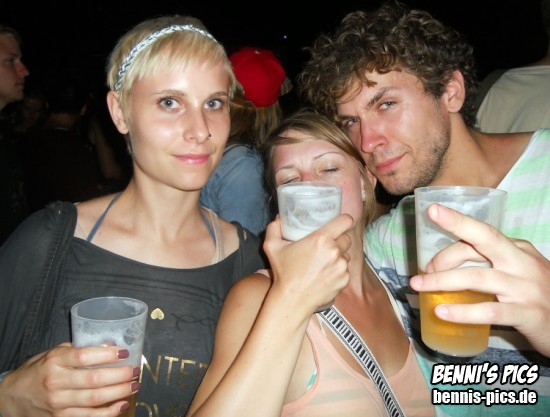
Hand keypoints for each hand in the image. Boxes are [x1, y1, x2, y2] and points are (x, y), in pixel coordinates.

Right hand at [0, 343, 139, 416]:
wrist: (14, 397)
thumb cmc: (39, 370)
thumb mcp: (53, 353)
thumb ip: (77, 350)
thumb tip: (108, 347)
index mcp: (55, 361)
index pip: (84, 356)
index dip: (107, 354)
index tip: (124, 351)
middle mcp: (56, 382)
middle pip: (94, 379)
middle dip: (120, 375)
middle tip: (135, 370)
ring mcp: (58, 403)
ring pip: (95, 399)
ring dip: (119, 393)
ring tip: (134, 385)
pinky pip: (89, 416)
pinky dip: (109, 412)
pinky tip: (123, 404)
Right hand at [263, 214, 352, 313]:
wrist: (292, 300)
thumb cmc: (283, 272)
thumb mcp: (272, 247)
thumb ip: (274, 228)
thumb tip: (279, 218)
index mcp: (321, 239)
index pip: (345, 221)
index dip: (344, 220)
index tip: (340, 222)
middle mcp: (335, 251)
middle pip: (346, 238)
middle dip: (338, 239)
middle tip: (325, 245)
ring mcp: (341, 267)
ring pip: (346, 255)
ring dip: (338, 256)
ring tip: (323, 262)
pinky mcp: (344, 280)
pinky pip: (345, 270)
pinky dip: (338, 270)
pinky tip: (325, 274)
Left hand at [410, 204, 549, 356]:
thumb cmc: (537, 295)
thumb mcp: (519, 271)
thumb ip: (491, 263)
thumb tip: (442, 263)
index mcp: (518, 249)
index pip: (483, 233)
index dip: (456, 223)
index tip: (432, 213)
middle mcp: (522, 263)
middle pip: (485, 241)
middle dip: (452, 236)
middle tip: (422, 256)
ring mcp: (525, 288)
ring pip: (477, 278)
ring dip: (442, 281)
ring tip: (419, 285)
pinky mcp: (527, 313)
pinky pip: (489, 311)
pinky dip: (462, 312)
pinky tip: (441, 311)